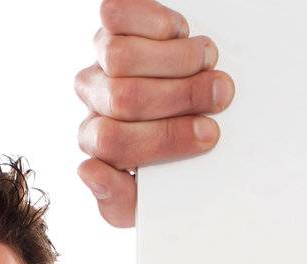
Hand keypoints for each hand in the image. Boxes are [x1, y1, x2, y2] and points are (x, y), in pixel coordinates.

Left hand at [74, 0, 235, 226]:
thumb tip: (89, 170)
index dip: (165, 138)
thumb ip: (118, 201)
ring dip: (176, 60)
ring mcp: (100, 59)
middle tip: (218, 97)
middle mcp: (95, 99)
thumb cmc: (171, 158)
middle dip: (181, 98)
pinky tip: (181, 36)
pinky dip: (157, 23)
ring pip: (120, 57)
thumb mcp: (146, 199)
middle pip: (124, 98)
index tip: (209, 133)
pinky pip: (117, 16)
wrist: (184, 109)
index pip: (114, 144)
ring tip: (207, 64)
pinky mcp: (111, 24)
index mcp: (99, 143)